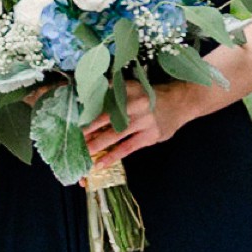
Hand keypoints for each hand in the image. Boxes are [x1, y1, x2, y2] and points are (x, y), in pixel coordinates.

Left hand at [81, 77, 209, 164]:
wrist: (180, 103)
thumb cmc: (150, 96)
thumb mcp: (132, 87)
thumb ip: (112, 92)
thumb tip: (86, 100)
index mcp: (128, 90)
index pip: (104, 103)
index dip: (87, 114)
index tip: (72, 122)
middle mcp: (136, 105)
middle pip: (107, 119)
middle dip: (88, 131)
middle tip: (72, 139)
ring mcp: (144, 122)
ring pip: (115, 135)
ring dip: (97, 145)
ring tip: (82, 153)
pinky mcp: (150, 136)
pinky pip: (127, 148)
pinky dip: (112, 156)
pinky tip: (100, 163)